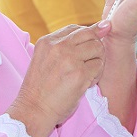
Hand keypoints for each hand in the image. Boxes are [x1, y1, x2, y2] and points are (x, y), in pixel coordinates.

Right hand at [8, 22, 110, 136]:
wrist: (34, 110)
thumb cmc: (42, 87)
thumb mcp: (46, 58)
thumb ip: (66, 45)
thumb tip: (103, 26)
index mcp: (47, 41)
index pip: (76, 29)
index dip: (85, 38)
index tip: (84, 52)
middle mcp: (58, 46)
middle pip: (90, 35)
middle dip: (94, 47)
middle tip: (89, 63)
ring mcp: (70, 59)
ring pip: (98, 49)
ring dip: (97, 61)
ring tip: (88, 73)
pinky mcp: (80, 74)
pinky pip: (99, 67)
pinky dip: (96, 76)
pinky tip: (86, 83)